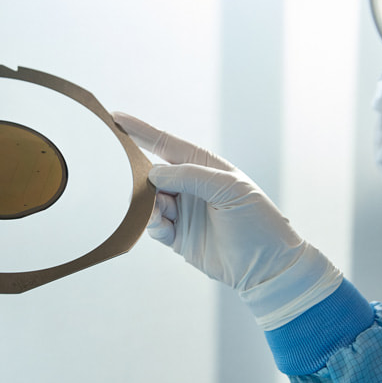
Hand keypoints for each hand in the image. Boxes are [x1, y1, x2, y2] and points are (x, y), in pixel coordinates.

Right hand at [112, 113, 341, 329]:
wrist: (267, 265)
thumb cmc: (257, 220)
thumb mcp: (229, 189)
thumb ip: (190, 176)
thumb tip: (154, 173)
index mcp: (203, 166)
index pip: (165, 143)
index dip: (140, 131)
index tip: (114, 117)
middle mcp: (189, 186)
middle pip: (151, 173)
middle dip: (140, 175)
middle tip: (130, 178)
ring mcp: (182, 211)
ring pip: (148, 201)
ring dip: (150, 205)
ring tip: (163, 211)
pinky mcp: (177, 237)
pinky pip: (153, 226)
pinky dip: (154, 225)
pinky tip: (166, 227)